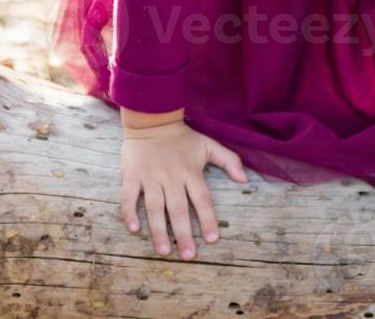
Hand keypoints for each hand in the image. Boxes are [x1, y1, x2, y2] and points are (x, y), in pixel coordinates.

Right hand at [120, 119, 247, 260]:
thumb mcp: (208, 144)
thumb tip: (245, 179)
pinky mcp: (132, 174)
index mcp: (191, 172)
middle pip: (179, 209)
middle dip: (184, 233)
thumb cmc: (182, 137)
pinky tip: (134, 228)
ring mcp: (151, 176)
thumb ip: (229, 160)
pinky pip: (129, 196)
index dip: (207, 219)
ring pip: (155, 207)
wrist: (152, 118)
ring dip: (159, 229)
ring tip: (164, 250)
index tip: (212, 239)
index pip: (202, 199)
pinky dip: (130, 212)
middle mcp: (171, 177)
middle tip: (188, 255)